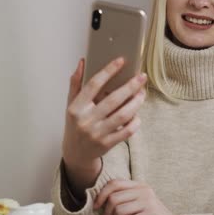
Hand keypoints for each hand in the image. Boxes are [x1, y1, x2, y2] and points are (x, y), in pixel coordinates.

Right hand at [62, 57, 146, 189]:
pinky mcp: (107, 144)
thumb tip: (83, 62)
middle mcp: (86, 120)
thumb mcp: (70, 104)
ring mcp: (97, 133)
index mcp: (76, 108)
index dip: (108, 71)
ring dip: (136, 103)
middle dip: (130, 86)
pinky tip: (138, 114)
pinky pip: (126, 131)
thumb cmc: (75, 124)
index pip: (93, 85)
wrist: (75, 153)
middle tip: (141, 77)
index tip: (121, 61)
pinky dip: (135, 122)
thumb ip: (76, 83)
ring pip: (122, 115)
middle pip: (113, 99)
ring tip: (142, 93)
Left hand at [93, 179, 205, 214]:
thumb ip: (123, 197)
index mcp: (138, 185)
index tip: (96, 207)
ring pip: (119, 211)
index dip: (101, 195)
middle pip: (113, 199)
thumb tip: (99, 198)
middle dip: (108, 214)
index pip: (114, 183)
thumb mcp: (136, 202)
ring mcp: (149, 202)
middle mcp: (144, 190)